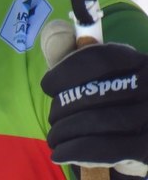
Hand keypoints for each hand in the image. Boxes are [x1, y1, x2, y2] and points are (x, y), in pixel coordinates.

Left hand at [40, 20, 147, 177]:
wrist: (142, 130)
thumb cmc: (114, 99)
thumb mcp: (102, 73)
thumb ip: (75, 53)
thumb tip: (55, 32)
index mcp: (136, 62)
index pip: (98, 59)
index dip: (65, 71)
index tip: (47, 85)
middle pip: (95, 92)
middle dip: (64, 107)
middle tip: (53, 118)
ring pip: (99, 121)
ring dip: (66, 131)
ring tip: (54, 137)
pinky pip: (107, 149)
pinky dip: (77, 151)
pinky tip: (60, 153)